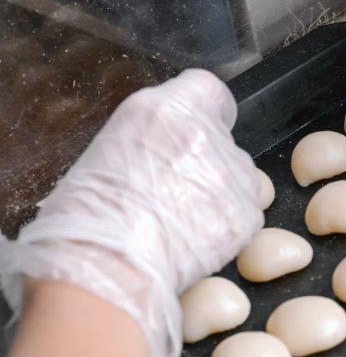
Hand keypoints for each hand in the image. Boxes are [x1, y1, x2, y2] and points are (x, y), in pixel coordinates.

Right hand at [0, 68, 262, 356]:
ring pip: (239, 176)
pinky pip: (245, 213)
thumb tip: (168, 147)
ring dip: (220, 193)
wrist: (108, 267)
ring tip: (182, 223)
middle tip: (174, 193)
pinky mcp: (248, 213)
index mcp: (164, 109)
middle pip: (222, 138)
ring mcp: (232, 174)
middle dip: (205, 161)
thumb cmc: (87, 217)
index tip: (195, 131)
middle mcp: (206, 134)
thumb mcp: (109, 151)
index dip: (203, 112)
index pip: (207, 89)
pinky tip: (195, 241)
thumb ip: (153, 138)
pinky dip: (227, 226)